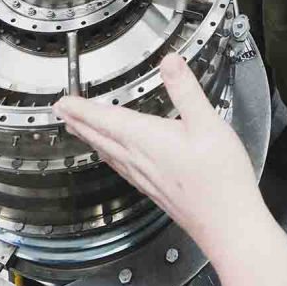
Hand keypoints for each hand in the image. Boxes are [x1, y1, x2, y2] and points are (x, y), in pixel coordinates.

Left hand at [54, 54, 262, 260]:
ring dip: (89, 138)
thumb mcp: (208, 123)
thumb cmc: (220, 179)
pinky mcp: (153, 188)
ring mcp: (144, 177)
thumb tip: (170, 62)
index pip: (104, 119)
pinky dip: (108, 154)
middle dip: (77, 122)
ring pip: (107, 153)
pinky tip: (113, 157)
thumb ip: (186, 91)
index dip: (80, 108)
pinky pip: (120, 166)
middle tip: (60, 111)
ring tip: (77, 129)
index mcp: (146, 139)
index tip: (62, 101)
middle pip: (99, 137)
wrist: (226, 223)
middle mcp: (139, 159)